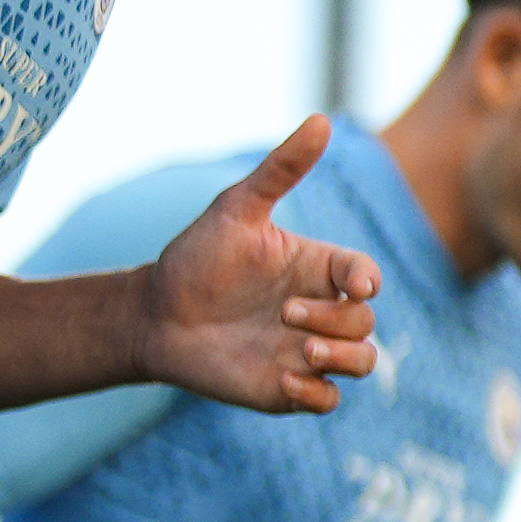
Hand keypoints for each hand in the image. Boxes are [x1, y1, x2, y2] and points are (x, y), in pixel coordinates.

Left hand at [140, 119, 382, 413]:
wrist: (154, 316)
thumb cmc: (196, 259)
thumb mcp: (237, 209)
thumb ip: (281, 170)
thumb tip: (321, 119)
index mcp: (317, 268)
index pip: (365, 276)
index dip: (366, 281)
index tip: (352, 284)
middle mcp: (320, 310)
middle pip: (367, 321)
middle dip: (336, 321)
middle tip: (285, 313)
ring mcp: (307, 351)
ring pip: (362, 362)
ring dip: (341, 358)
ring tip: (299, 351)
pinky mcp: (289, 389)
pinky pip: (329, 402)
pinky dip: (317, 394)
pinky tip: (282, 381)